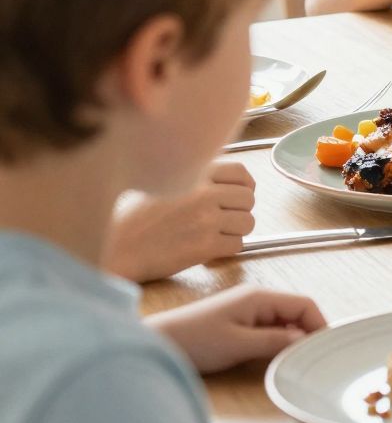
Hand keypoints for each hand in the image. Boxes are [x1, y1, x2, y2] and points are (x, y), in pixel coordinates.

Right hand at [105, 159, 257, 280]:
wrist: (113, 247)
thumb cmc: (128, 217)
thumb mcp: (158, 180)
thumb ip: (190, 176)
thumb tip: (224, 181)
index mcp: (192, 174)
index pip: (240, 173)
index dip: (244, 186)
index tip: (237, 196)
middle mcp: (202, 193)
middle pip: (248, 199)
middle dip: (238, 211)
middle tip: (222, 220)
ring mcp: (205, 220)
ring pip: (247, 223)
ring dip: (235, 231)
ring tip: (214, 235)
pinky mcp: (204, 246)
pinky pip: (237, 245)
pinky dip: (226, 249)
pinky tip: (207, 249)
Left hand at [149, 287, 326, 373]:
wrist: (156, 343)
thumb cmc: (194, 341)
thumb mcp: (238, 344)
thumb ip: (275, 340)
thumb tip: (304, 340)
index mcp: (260, 297)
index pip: (305, 304)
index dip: (319, 324)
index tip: (325, 349)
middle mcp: (257, 298)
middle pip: (297, 311)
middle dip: (308, 332)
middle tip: (312, 358)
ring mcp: (247, 308)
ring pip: (284, 320)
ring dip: (292, 337)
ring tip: (295, 359)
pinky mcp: (239, 320)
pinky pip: (270, 326)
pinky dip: (278, 339)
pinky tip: (274, 355)